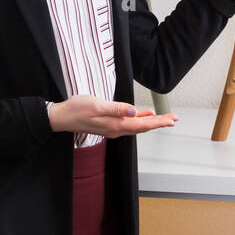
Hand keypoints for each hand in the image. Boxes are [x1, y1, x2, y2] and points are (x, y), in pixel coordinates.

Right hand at [49, 96, 177, 135]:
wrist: (61, 117)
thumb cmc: (76, 109)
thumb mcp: (96, 105)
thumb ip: (116, 108)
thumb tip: (135, 111)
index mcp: (115, 124)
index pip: (142, 124)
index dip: (158, 122)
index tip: (172, 120)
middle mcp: (116, 129)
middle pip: (142, 127)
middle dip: (159, 123)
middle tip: (174, 119)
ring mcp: (112, 128)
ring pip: (136, 127)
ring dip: (151, 122)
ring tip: (163, 119)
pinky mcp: (108, 125)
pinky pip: (129, 125)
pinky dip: (139, 120)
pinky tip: (142, 115)